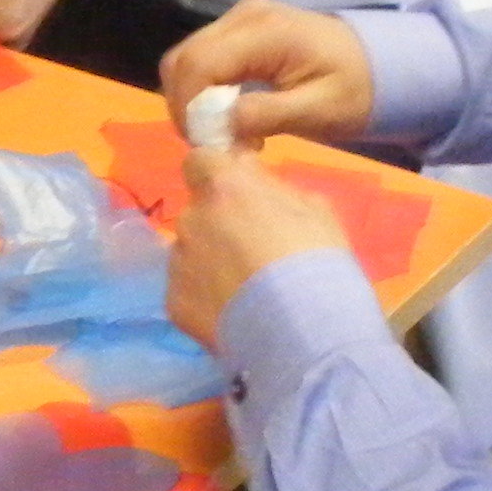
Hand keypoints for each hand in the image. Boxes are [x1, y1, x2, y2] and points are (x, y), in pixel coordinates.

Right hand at [160, 0, 375, 144]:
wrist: (382, 64)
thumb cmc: (356, 89)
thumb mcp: (320, 109)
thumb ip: (267, 114)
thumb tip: (218, 125)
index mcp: (264, 31)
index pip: (198, 65)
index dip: (191, 109)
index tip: (211, 144)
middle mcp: (242, 16)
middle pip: (181, 60)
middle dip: (186, 108)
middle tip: (214, 143)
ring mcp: (237, 20)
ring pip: (183, 61)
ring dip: (191, 101)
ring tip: (224, 132)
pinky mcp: (236, 31)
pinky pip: (200, 61)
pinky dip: (202, 92)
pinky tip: (229, 115)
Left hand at [169, 144, 351, 347]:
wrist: (303, 331)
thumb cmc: (319, 262)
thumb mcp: (315, 210)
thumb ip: (275, 189)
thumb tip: (255, 180)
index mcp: (226, 187)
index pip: (199, 159)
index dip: (216, 171)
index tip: (236, 188)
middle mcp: (192, 218)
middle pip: (199, 211)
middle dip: (219, 223)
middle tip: (253, 250)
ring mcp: (178, 261)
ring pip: (190, 250)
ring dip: (211, 260)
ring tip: (246, 289)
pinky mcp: (173, 301)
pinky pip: (187, 288)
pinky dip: (205, 296)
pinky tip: (234, 312)